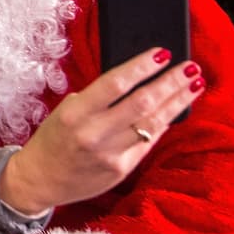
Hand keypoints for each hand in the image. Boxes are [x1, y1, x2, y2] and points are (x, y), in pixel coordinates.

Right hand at [0, 48, 205, 213]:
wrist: (40, 180)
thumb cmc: (54, 139)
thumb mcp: (66, 111)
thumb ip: (99, 100)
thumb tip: (138, 81)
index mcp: (75, 114)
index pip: (115, 84)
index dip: (142, 66)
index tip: (162, 53)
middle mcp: (93, 135)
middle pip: (142, 103)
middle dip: (171, 82)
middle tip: (190, 66)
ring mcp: (109, 155)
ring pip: (153, 124)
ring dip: (177, 102)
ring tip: (194, 85)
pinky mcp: (121, 170)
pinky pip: (148, 142)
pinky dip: (163, 123)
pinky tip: (175, 110)